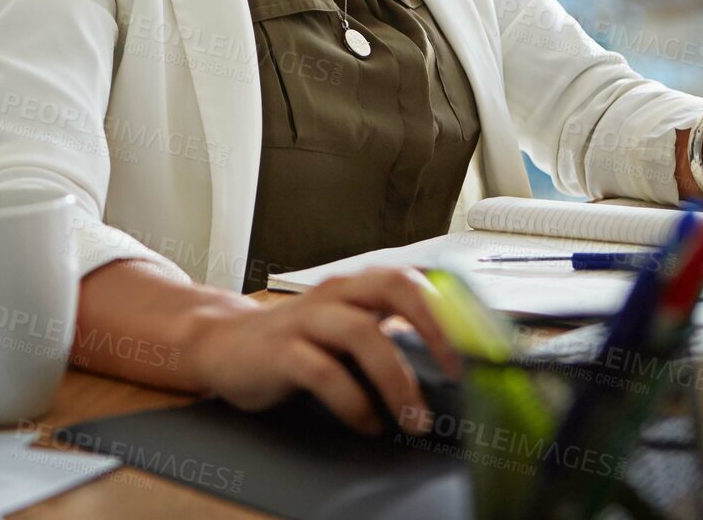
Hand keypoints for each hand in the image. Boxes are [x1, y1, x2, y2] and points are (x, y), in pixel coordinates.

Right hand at [179, 266, 461, 436]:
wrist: (220, 345)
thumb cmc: (294, 342)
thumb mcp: (346, 332)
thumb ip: (389, 337)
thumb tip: (451, 364)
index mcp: (357, 287)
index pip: (414, 280)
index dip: (453, 309)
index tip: (482, 347)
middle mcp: (335, 294)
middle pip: (393, 285)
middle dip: (433, 326)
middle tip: (456, 371)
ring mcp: (305, 320)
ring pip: (361, 332)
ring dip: (396, 380)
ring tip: (413, 419)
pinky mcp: (279, 351)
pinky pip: (321, 371)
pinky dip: (351, 401)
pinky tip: (365, 422)